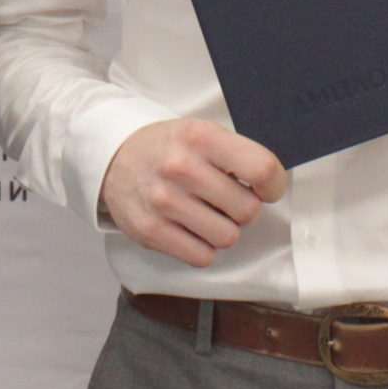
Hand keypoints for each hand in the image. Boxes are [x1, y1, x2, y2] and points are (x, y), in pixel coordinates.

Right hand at [98, 119, 287, 266]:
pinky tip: (191, 228)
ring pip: (227, 237)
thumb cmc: (168, 147)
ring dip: (223, 229)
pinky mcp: (150, 231)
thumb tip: (271, 186)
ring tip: (206, 213)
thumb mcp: (200, 133)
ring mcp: (163, 201)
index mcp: (200, 137)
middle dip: (243, 209)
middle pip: (247, 210)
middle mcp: (181, 167)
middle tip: (227, 199)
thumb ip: (235, 154)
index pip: (260, 168)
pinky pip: (202, 256)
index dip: (273, 184)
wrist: (114, 157)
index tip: (266, 188)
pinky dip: (202, 247)